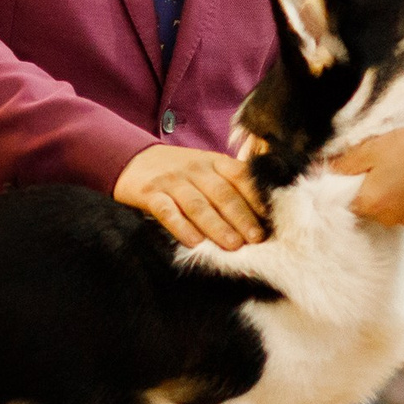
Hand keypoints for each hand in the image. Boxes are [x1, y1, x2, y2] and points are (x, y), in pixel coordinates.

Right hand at [114, 145, 267, 250]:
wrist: (132, 159)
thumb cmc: (179, 171)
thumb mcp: (206, 167)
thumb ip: (230, 183)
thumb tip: (263, 214)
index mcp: (214, 162)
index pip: (240, 177)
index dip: (257, 198)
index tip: (271, 220)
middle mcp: (195, 169)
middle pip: (222, 193)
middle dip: (242, 217)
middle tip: (256, 239)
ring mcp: (172, 181)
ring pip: (198, 204)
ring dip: (217, 226)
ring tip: (233, 245)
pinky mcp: (150, 194)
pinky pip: (167, 211)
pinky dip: (181, 227)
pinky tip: (194, 243)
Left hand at [333, 125, 403, 226]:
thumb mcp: (372, 149)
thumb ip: (345, 164)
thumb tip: (327, 172)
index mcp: (369, 203)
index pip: (345, 201)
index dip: (347, 184)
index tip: (356, 169)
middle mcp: (385, 218)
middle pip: (364, 205)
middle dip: (366, 187)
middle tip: (378, 164)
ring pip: (382, 206)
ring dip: (384, 191)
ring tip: (396, 168)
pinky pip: (399, 206)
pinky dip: (399, 194)